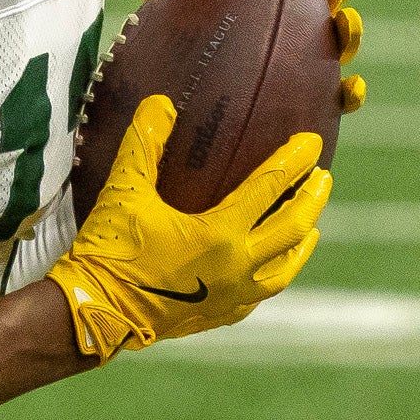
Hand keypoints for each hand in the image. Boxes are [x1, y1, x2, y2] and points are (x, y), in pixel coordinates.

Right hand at [44, 96, 327, 357]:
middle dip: (312, 200)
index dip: (294, 162)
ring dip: (302, 242)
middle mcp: (237, 267)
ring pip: (285, 268)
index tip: (312, 142)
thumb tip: (161, 102)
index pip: (270, 188)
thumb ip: (145, 144)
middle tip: (323, 178)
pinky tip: (272, 266)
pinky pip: (260, 294)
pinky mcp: (221, 316)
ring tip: (312, 226)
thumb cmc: (110, 251)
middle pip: (292, 228)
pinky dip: (274, 273)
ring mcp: (233, 297)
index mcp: (220, 234)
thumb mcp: (124, 192)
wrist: (95, 313)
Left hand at [129, 0, 367, 114]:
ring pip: (343, 40)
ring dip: (352, 29)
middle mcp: (305, 21)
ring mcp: (318, 60)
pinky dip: (351, 91)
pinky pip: (342, 97)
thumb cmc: (204, 55)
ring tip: (348, 22)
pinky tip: (350, 87)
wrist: (217, 114)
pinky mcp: (322, 102)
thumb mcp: (180, 17)